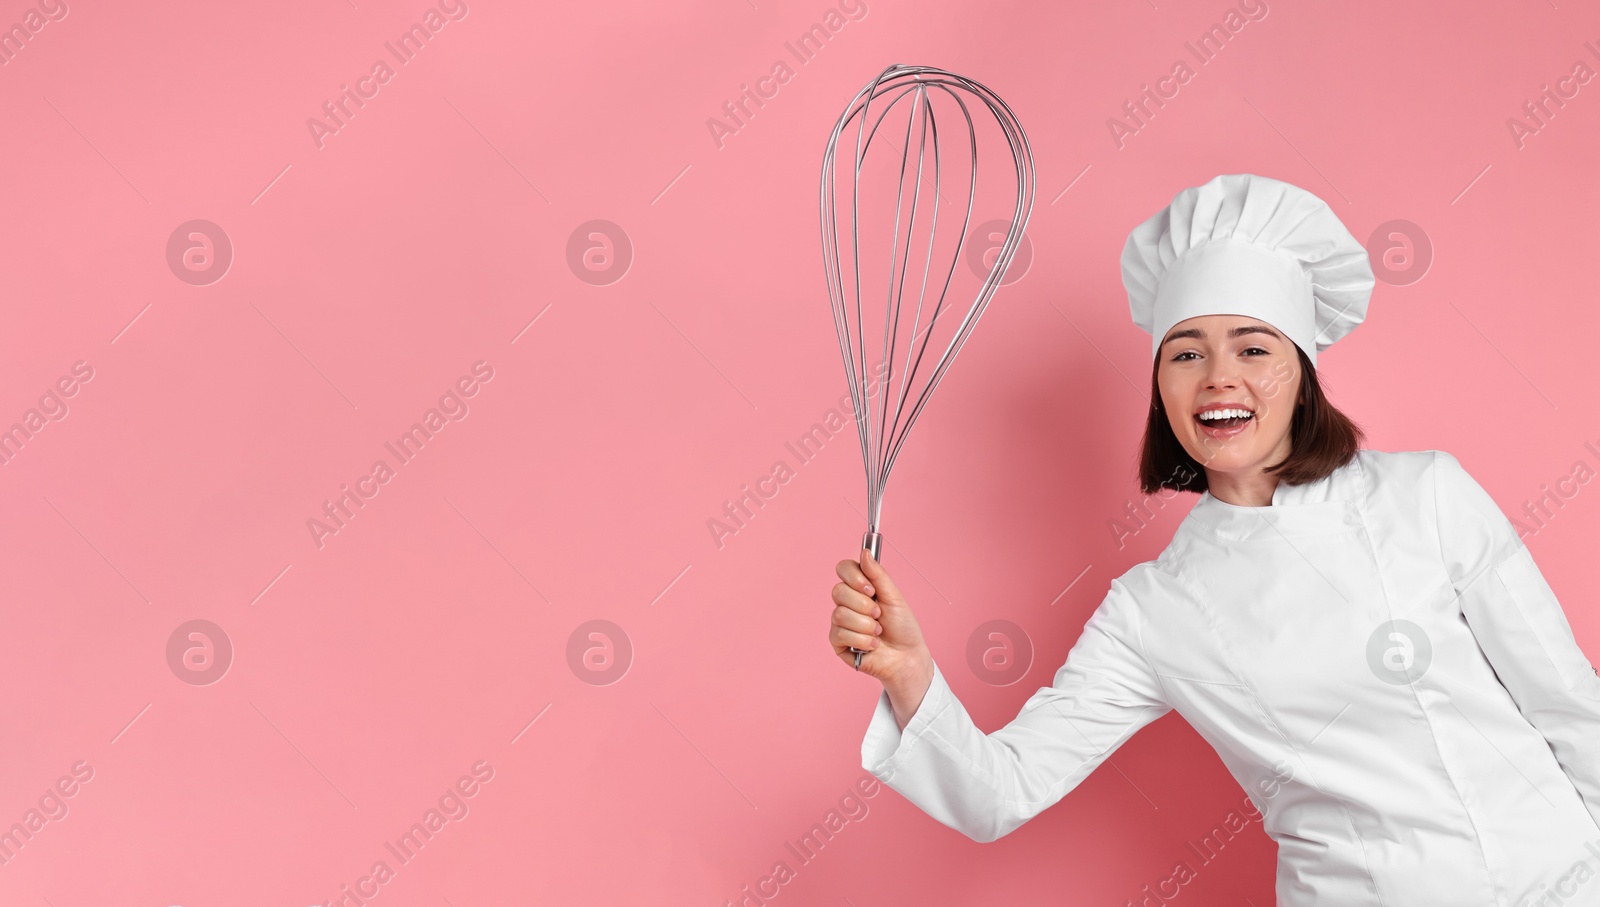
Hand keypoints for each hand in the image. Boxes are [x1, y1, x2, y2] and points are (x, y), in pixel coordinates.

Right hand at [829, 548, 931, 685]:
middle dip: (864, 606)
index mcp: (859, 587)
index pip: (843, 568)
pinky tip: (872, 645)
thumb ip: (878, 575)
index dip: (854, 577)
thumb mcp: (894, 597)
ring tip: (878, 632)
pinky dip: (862, 640)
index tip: (871, 589)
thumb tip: (864, 552)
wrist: (906, 656)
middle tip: (879, 614)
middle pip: (838, 591)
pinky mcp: (837, 642)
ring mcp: (840, 622)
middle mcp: (846, 602)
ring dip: (866, 626)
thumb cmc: (902, 627)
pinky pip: (840, 634)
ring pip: (840, 614)